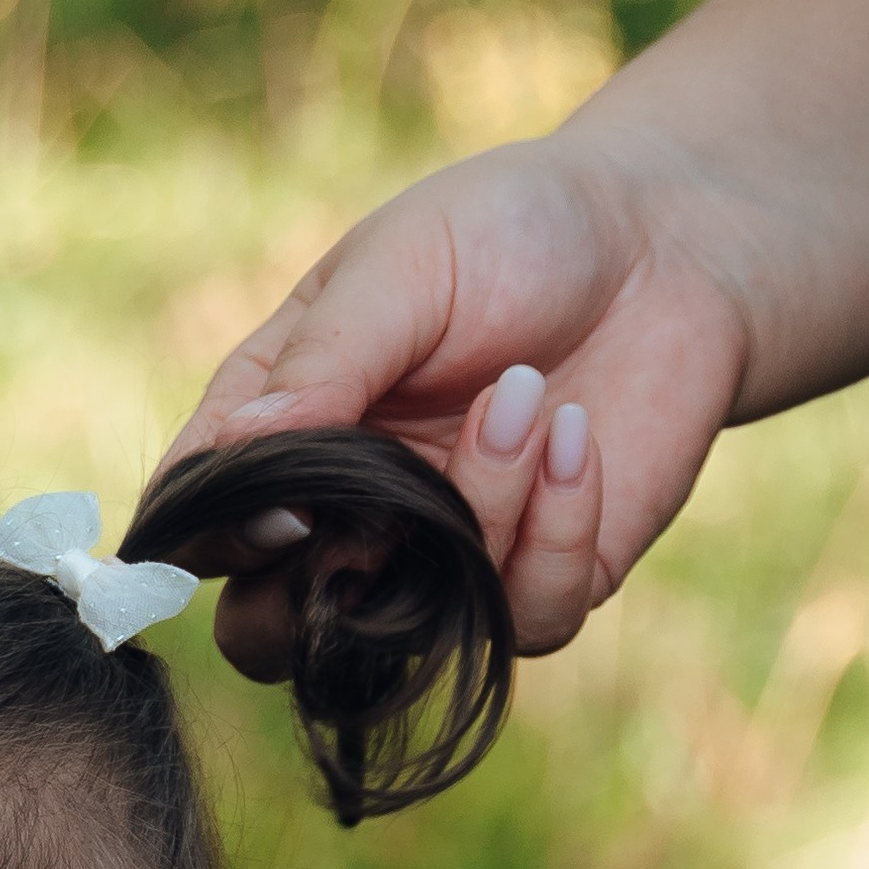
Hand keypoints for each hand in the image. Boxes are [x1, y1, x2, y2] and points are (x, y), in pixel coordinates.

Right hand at [163, 131, 750, 665]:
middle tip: (382, 503)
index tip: (284, 499)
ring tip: (530, 390)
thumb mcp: (399, 269)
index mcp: (277, 434)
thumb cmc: (511, 233)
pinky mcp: (534, 586)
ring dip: (474, 513)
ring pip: (403, 632)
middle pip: (265, 635)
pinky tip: (579, 434)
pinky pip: (521, 619)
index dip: (215, 542)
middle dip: (312, 595)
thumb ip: (318, 367)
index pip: (196, 530)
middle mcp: (341, 518)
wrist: (672, 240)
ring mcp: (435, 564)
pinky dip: (555, 529)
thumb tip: (237, 456)